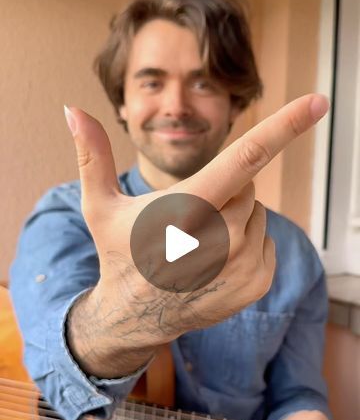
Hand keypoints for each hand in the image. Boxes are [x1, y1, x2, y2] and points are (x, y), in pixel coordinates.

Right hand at [64, 95, 327, 357]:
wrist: (136, 317)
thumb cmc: (119, 254)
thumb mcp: (100, 206)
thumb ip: (92, 155)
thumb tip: (72, 108)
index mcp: (185, 209)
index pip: (245, 159)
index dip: (284, 126)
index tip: (317, 101)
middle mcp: (220, 238)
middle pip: (246, 184)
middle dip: (224, 188)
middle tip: (188, 215)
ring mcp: (242, 265)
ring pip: (256, 211)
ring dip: (234, 215)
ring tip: (197, 242)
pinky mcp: (256, 284)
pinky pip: (266, 239)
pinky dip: (246, 241)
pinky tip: (213, 259)